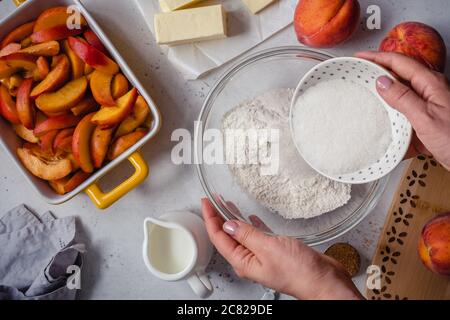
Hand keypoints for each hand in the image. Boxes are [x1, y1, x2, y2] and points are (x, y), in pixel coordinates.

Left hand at [201, 198, 363, 299]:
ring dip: (233, 220)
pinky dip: (251, 225)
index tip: (206, 203)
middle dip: (218, 218)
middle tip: (212, 201)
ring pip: (241, 235)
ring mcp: (262, 256)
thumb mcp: (268, 247)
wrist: (323, 281)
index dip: (210, 219)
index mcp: (243, 261)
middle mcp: (250, 260)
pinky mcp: (275, 252)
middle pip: (227, 236)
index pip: (219, 238)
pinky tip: (251, 218)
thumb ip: (246, 235)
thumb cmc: (299, 272)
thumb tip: (228, 224)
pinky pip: (257, 237)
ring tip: (226, 205)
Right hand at [355, 51, 449, 169]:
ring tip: (366, 98)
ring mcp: (428, 106)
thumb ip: (402, 99)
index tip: (360, 57)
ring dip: (383, 96)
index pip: (400, 62)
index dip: (377, 57)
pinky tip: (384, 125)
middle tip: (359, 74)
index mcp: (431, 84)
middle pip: (400, 75)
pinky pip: (404, 114)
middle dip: (378, 72)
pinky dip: (392, 117)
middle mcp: (430, 92)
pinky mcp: (426, 121)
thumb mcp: (425, 118)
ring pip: (401, 95)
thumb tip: (381, 82)